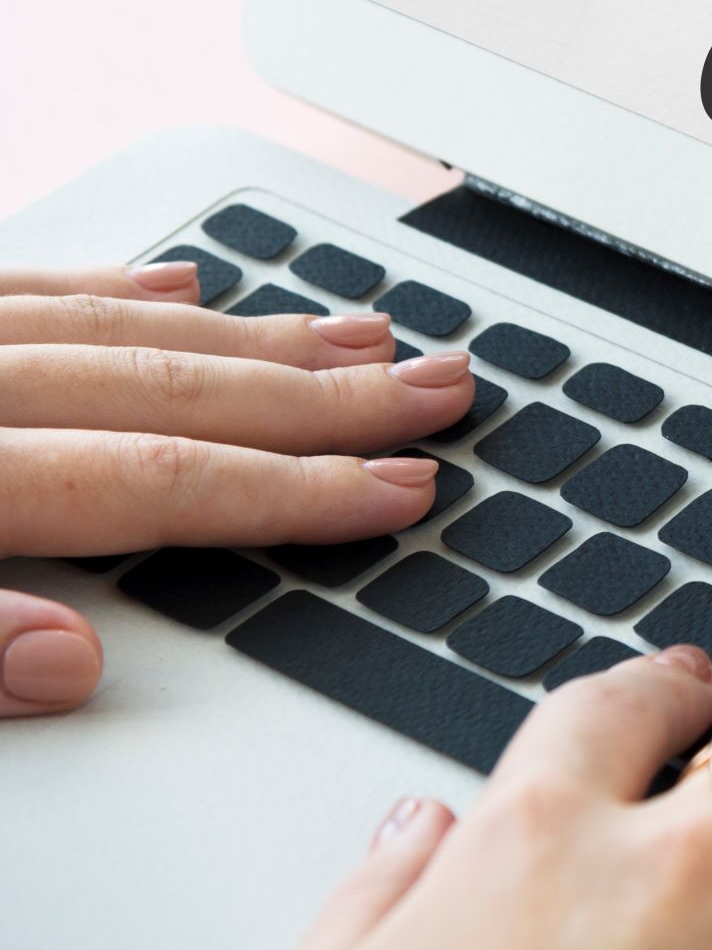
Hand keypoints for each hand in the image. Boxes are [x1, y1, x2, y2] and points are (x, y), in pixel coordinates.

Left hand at [0, 259, 475, 714]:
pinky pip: (31, 286)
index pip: (159, 483)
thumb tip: (71, 664)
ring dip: (255, 338)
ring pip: (123, 329)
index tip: (398, 490)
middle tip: (433, 392)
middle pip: (174, 391)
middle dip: (325, 398)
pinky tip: (184, 287)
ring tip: (360, 338)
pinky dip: (118, 290)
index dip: (293, 491)